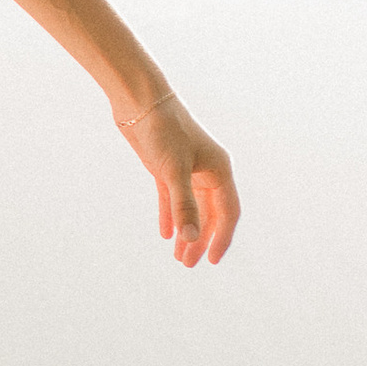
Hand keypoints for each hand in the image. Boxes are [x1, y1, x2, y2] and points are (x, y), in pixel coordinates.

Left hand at [115, 89, 238, 268]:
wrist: (139, 101)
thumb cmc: (162, 130)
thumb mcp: (172, 171)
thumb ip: (183, 205)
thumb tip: (191, 239)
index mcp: (219, 170)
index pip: (227, 212)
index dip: (221, 238)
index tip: (211, 260)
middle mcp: (207, 171)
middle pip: (209, 214)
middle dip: (200, 240)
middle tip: (187, 264)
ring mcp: (187, 169)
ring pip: (191, 208)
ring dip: (185, 231)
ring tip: (177, 256)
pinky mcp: (166, 167)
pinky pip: (173, 198)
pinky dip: (171, 215)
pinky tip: (165, 234)